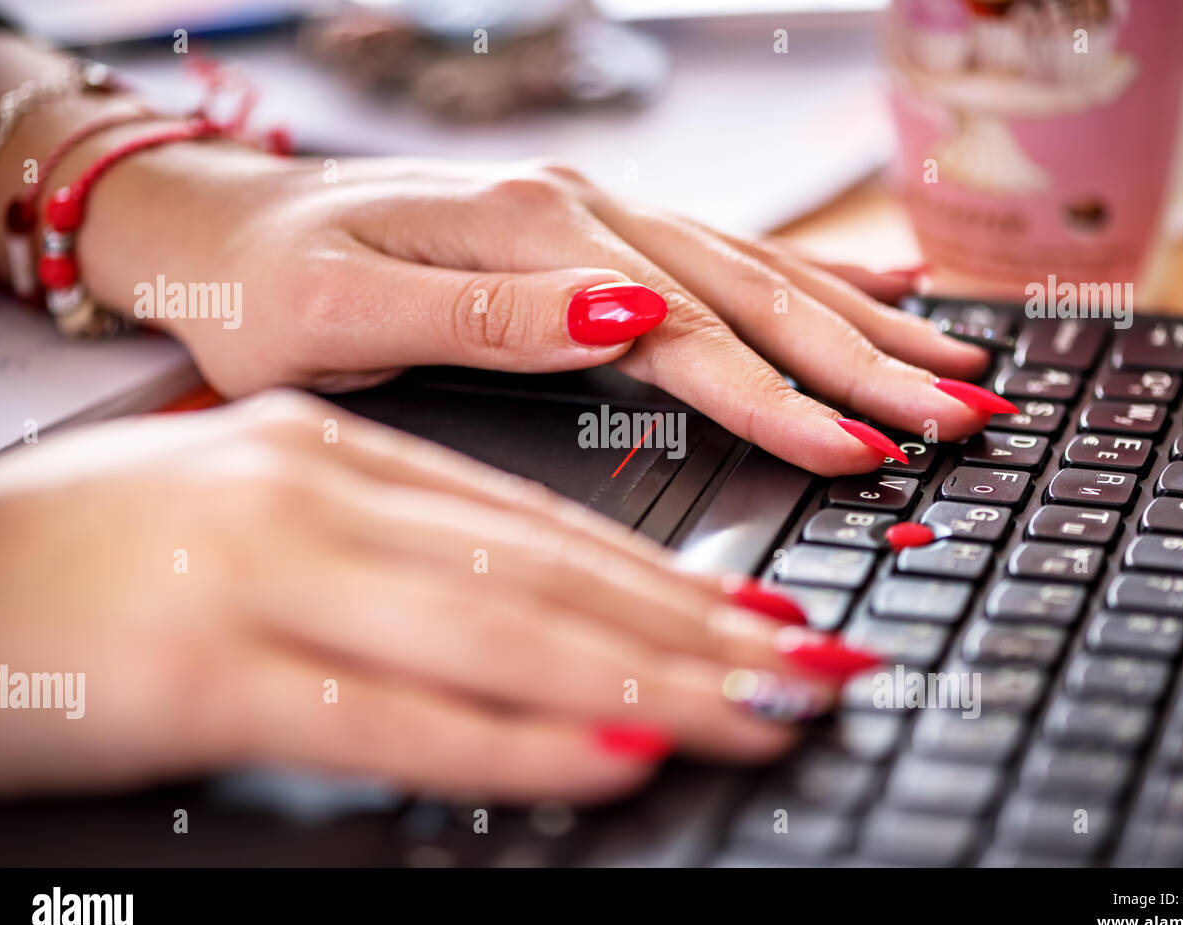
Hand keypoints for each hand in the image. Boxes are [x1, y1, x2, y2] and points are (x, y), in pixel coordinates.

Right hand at [0, 392, 876, 801]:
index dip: (666, 574)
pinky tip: (612, 758)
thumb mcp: (256, 523)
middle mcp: (317, 496)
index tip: (763, 615)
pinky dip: (515, 740)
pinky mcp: (205, 670)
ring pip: (500, 632)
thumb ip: (390, 558)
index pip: (538, 522)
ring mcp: (264, 575)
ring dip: (649, 678)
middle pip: (550, 571)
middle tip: (812, 664)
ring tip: (760, 711)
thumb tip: (529, 615)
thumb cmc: (93, 563)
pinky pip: (393, 715)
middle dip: (698, 627)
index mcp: (335, 454)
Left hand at [81, 150, 1002, 475]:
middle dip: (863, 361)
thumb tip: (630, 317)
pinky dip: (812, 274)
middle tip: (962, 414)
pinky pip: (724, 250)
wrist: (220, 227)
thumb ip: (488, 317)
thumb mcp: (341, 313)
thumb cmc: (265, 287)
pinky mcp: (593, 231)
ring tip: (957, 357)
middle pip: (750, 291)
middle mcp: (579, 213)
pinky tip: (880, 285)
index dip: (778, 397)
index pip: (686, 329)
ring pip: (755, 267)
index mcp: (528, 236)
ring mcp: (594, 214)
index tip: (862, 453)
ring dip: (862, 319)